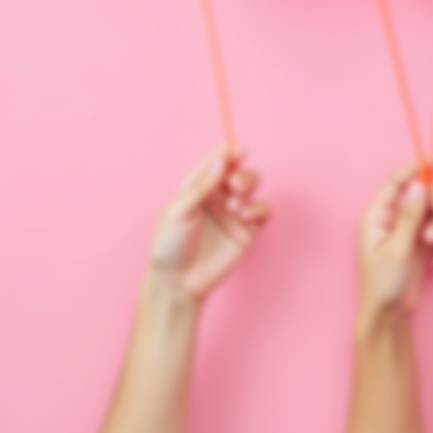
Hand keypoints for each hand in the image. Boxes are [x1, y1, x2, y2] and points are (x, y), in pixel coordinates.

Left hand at [147, 147, 269, 303]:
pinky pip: (262, 211)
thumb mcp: (178, 211)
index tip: (240, 148)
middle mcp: (217, 196)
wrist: (177, 283)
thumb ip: (201, 186)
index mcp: (198, 186)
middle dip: (242, 173)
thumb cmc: (170, 246)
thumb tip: (221, 160)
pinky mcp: (246, 231)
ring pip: (254, 187)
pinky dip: (258, 208)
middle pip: (240, 171)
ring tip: (235, 206)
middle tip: (235, 184)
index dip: (229, 152)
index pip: (217, 162)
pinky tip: (245, 216)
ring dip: (249, 189)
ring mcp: (233, 213)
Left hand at [356, 166, 432, 330]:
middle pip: (425, 192)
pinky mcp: (423, 245)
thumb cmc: (382, 284)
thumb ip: (410, 216)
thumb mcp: (396, 249)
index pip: (399, 179)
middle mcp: (394, 217)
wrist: (388, 316)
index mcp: (378, 213)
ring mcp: (410, 231)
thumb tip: (420, 186)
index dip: (420, 166)